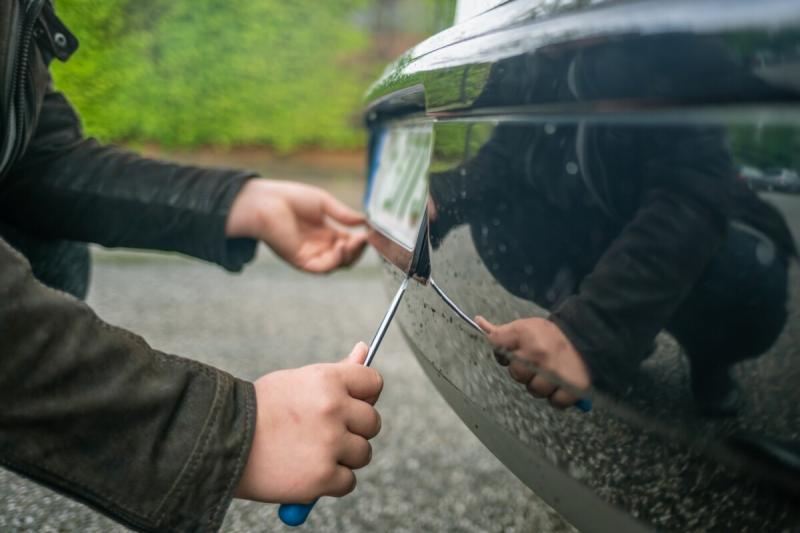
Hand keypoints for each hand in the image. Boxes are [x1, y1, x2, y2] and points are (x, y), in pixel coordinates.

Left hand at [226, 179, 367, 272]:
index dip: (361, 240)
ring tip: (354, 242)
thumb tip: (364, 221)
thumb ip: (343, 214)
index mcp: (325, 233)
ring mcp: (310, 255)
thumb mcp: (323, 203)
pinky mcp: (301, 261)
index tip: (370, 232)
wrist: (266, 202)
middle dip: (358, 250)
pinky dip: (335, 261)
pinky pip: (323, 268)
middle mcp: (319, 247)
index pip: (349, 243)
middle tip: (365, 239)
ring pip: (337, 265)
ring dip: (350, 256)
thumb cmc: (290, 198)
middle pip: (346, 257)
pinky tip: (340, 247)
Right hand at [235, 343, 382, 502]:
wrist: (220, 441)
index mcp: (328, 380)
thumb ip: (337, 372)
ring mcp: (329, 444)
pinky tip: (305, 471)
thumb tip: (364, 350)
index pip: (373, 383)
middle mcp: (333, 409)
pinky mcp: (322, 477)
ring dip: (343, 457)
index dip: (365, 396)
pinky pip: (348, 481)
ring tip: (310, 452)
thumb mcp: (298, 381)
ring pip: (363, 454)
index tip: (351, 405)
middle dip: (354, 430)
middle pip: (372, 422)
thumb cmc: (260, 409)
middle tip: (325, 433)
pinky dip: (330, 482)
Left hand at [475, 316, 589, 407]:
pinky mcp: (572, 388)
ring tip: (550, 373)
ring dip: (541, 385)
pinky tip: (561, 384)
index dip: (503, 352)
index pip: (496, 345)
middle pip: (516, 375)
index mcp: (525, 335)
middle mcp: (538, 355)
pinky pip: (555, 402)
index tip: (514, 351)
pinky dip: (557, 397)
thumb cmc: (551, 334)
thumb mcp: (526, 326)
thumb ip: (502, 331)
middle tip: (537, 363)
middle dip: (524, 371)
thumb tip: (478, 321)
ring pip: (534, 391)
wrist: (588, 336)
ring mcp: (555, 373)